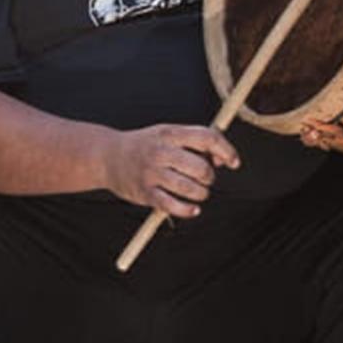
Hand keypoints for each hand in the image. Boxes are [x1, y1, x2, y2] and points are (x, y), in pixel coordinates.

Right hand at [102, 124, 239, 217]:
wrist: (107, 156)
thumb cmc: (146, 144)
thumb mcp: (168, 134)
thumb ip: (194, 143)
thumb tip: (222, 159)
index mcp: (170, 132)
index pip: (207, 137)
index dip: (226, 150)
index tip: (234, 162)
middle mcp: (161, 151)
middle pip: (200, 166)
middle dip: (210, 177)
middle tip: (206, 179)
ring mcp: (152, 172)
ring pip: (190, 188)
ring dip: (202, 194)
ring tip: (199, 193)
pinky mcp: (145, 193)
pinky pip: (173, 206)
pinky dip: (188, 210)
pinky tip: (193, 209)